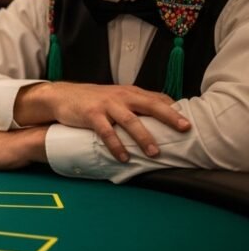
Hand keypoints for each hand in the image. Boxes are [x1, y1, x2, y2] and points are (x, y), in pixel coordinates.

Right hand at [16, 82, 189, 161]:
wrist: (62, 96)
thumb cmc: (93, 100)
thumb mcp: (116, 97)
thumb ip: (136, 104)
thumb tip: (163, 114)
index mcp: (130, 92)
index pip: (157, 98)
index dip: (174, 109)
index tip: (189, 123)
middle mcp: (121, 96)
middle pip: (149, 105)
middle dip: (169, 117)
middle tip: (185, 129)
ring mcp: (106, 105)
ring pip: (130, 120)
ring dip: (143, 137)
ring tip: (154, 152)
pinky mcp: (91, 115)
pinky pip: (106, 132)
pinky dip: (115, 145)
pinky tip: (123, 157)